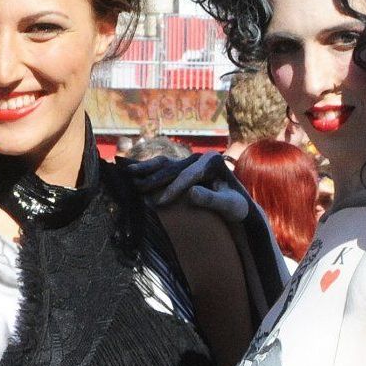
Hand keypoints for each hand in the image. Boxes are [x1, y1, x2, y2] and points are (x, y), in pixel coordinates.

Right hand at [126, 152, 251, 221]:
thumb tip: (191, 192)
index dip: (175, 188)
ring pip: (164, 163)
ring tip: (128, 173)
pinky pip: (161, 168)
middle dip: (155, 177)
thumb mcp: (229, 205)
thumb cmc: (235, 206)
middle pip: (173, 166)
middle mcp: (198, 158)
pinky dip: (147, 171)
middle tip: (139, 188)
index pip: (189, 174)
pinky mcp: (180, 170)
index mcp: (212, 161)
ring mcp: (188, 163)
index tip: (162, 201)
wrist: (236, 205)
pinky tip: (132, 175)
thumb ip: (212, 199)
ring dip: (146, 169)